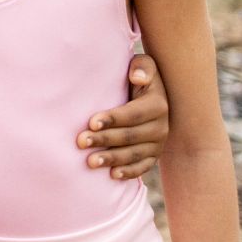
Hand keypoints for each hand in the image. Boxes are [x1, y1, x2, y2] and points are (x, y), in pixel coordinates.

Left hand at [76, 52, 168, 179]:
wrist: (149, 97)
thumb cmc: (137, 77)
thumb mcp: (143, 65)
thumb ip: (142, 66)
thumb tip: (137, 77)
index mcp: (158, 105)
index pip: (133, 114)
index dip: (113, 118)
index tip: (91, 122)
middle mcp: (161, 127)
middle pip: (130, 136)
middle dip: (104, 139)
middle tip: (80, 142)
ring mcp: (158, 144)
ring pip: (134, 155)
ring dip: (112, 159)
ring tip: (89, 161)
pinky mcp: (153, 156)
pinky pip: (143, 167)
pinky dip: (129, 172)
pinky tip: (112, 175)